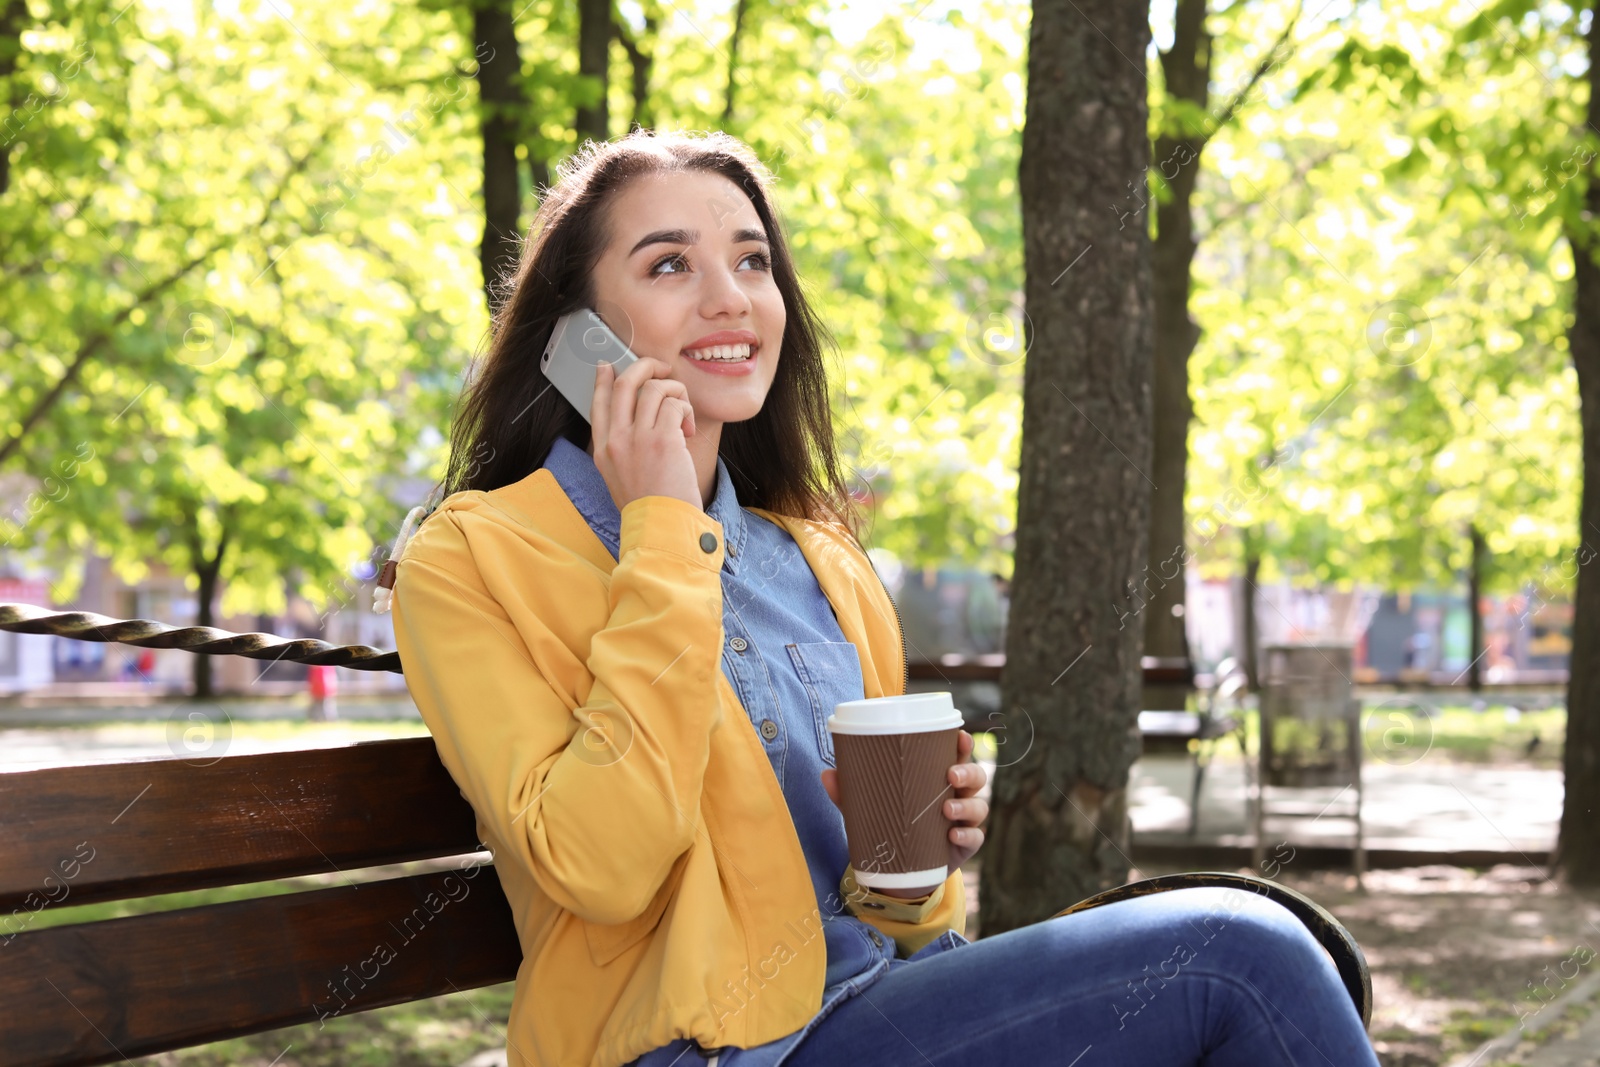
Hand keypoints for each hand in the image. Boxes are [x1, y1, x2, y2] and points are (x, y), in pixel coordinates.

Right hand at [591, 357, 699, 510]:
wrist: (660, 527)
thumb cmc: (649, 506)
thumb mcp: (620, 476)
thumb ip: (622, 448)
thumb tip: (637, 419)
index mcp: (603, 449)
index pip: (598, 403)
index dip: (603, 379)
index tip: (608, 365)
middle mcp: (616, 440)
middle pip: (625, 383)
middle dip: (645, 366)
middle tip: (662, 368)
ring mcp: (638, 438)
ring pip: (654, 388)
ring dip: (675, 392)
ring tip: (682, 413)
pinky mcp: (663, 440)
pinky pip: (675, 405)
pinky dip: (686, 410)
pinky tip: (688, 429)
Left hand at [820, 728, 988, 897]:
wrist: (900, 871)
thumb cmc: (890, 825)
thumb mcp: (869, 808)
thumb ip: (849, 793)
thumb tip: (826, 774)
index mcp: (937, 778)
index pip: (957, 756)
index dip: (963, 745)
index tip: (959, 736)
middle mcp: (957, 796)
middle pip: (976, 777)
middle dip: (968, 772)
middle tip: (950, 775)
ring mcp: (963, 822)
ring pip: (979, 807)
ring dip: (967, 806)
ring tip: (946, 809)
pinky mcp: (964, 846)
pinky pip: (975, 838)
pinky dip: (967, 836)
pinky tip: (953, 836)